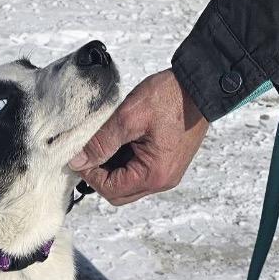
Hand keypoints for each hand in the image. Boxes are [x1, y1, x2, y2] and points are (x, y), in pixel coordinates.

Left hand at [70, 69, 208, 204]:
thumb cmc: (170, 98)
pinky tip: (120, 141)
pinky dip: (125, 162)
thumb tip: (79, 161)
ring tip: (105, 143)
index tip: (79, 156)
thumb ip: (101, 142)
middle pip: (119, 193)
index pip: (110, 189)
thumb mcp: (128, 117)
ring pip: (129, 183)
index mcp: (154, 175)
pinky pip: (140, 172)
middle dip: (100, 175)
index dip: (90, 175)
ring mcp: (167, 173)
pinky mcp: (168, 163)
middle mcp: (163, 180)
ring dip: (112, 168)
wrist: (199, 86)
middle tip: (89, 152)